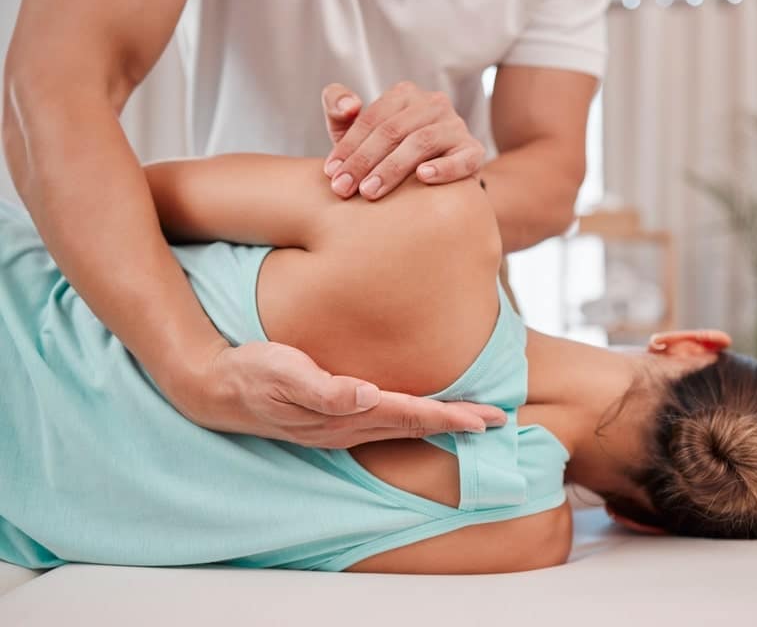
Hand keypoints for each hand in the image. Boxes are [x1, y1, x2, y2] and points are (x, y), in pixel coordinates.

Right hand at [179, 341, 505, 448]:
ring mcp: (340, 427)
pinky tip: (421, 414)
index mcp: (344, 415)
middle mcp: (348, 427)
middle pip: (414, 426)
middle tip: (497, 421)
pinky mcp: (333, 418)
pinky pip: (384, 423)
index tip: (485, 418)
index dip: (449, 417)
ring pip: (402, 428)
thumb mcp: (282, 373)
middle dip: (457, 424)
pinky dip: (413, 420)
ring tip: (472, 420)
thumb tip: (367, 395)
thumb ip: (324, 388)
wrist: (213, 387)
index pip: (409, 416)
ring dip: (439, 424)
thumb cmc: (250, 373)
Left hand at [321, 81, 485, 199]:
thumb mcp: (359, 134)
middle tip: (343, 189)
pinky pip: (461, 159)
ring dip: (392, 168)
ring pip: (421, 142)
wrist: (436, 185)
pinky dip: (443, 167)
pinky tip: (423, 177)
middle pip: (393, 130)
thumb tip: (349, 106)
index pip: (372, 118)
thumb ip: (339, 111)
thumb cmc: (388, 156)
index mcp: (405, 95)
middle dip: (364, 161)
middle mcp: (434, 104)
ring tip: (370, 192)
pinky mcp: (474, 151)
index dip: (348, 145)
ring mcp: (456, 127)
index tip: (331, 172)